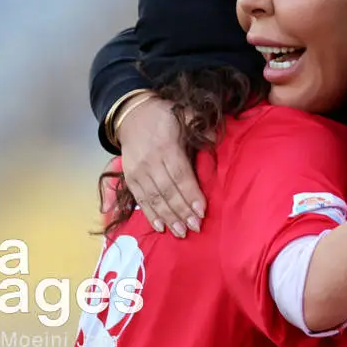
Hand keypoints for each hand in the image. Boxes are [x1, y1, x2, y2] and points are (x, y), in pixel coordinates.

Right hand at [114, 96, 204, 236]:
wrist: (131, 114)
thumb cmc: (164, 116)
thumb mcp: (184, 114)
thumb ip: (200, 127)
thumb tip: (216, 138)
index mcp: (166, 146)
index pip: (180, 175)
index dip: (191, 194)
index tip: (202, 210)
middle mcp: (150, 161)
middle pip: (168, 190)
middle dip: (182, 211)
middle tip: (195, 227)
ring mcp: (138, 171)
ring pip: (154, 198)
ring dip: (168, 217)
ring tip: (181, 233)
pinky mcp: (130, 177)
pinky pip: (140, 199)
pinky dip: (150, 214)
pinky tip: (160, 227)